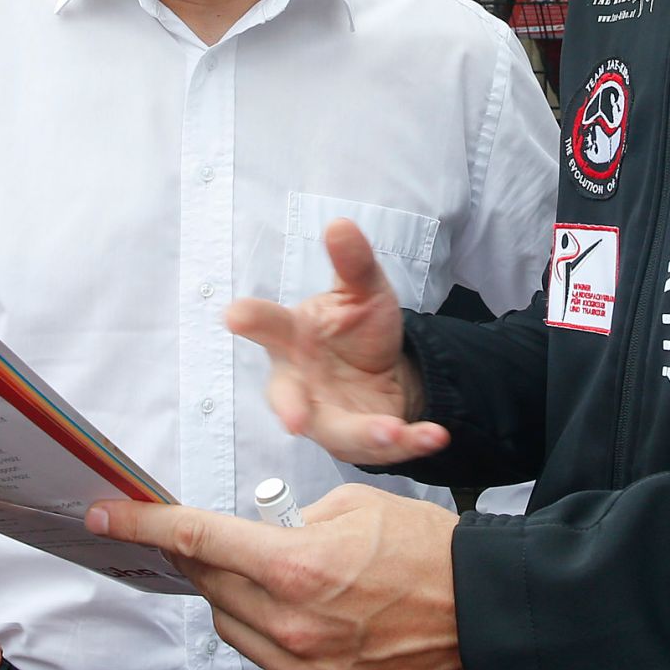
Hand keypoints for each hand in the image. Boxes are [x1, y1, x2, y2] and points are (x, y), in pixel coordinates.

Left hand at [88, 484, 462, 669]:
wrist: (483, 616)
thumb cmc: (429, 554)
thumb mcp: (356, 507)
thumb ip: (296, 521)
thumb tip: (267, 535)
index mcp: (296, 566)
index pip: (198, 541)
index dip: (145, 526)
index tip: (110, 516)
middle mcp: (292, 624)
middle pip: (210, 587)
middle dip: (200, 558)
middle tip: (207, 540)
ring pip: (233, 628)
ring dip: (237, 598)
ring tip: (277, 576)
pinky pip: (272, 664)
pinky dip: (275, 635)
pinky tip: (307, 616)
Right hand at [226, 219, 446, 465]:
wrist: (386, 370)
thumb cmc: (357, 327)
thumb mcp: (364, 289)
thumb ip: (352, 263)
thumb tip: (340, 224)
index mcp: (292, 337)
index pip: (268, 325)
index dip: (250, 319)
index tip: (234, 314)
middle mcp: (300, 382)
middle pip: (288, 397)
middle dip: (291, 409)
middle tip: (295, 421)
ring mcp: (327, 415)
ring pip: (337, 431)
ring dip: (364, 434)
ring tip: (391, 432)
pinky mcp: (360, 438)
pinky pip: (383, 445)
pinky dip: (411, 441)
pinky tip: (435, 435)